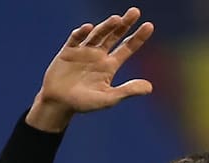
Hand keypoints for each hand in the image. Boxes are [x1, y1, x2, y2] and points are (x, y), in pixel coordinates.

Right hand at [26, 6, 154, 131]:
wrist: (59, 104)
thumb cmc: (84, 103)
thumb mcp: (108, 99)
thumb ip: (128, 91)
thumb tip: (150, 87)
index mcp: (110, 65)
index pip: (127, 48)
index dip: (138, 37)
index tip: (149, 25)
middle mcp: (98, 55)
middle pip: (114, 35)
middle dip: (124, 24)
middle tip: (135, 12)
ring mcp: (83, 51)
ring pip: (97, 34)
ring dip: (106, 26)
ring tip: (116, 20)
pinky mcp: (68, 51)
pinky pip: (76, 39)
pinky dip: (81, 33)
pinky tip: (89, 28)